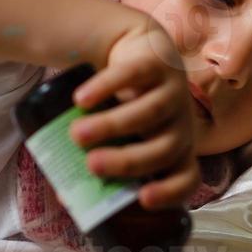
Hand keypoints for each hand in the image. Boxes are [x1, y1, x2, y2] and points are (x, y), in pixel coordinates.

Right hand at [69, 20, 200, 209]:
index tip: (142, 198)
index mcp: (176, 152)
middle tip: (91, 165)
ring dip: (111, 126)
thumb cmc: (122, 109)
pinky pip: (134, 75)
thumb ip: (100, 163)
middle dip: (128, 160)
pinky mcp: (157, 62)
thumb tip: (64, 198)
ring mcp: (174, 92)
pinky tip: (80, 99)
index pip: (187, 179)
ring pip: (150, 113)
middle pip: (164, 149)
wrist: (134, 53)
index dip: (171, 192)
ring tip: (76, 133)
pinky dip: (105, 87)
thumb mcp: (119, 140)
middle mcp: (181, 125)